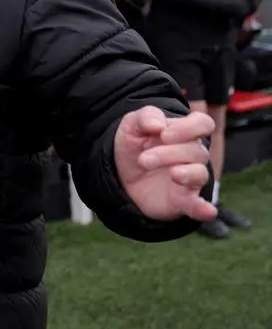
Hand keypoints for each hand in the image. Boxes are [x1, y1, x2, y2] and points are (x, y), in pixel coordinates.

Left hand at [114, 106, 216, 221]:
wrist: (121, 176)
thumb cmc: (134, 146)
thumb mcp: (131, 126)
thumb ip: (145, 116)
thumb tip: (159, 124)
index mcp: (183, 133)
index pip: (203, 124)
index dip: (189, 127)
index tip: (163, 134)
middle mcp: (192, 155)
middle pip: (196, 150)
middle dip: (168, 153)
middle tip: (143, 160)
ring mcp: (190, 179)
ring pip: (199, 173)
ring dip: (184, 173)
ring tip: (171, 174)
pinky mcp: (182, 201)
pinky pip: (198, 205)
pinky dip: (203, 209)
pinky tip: (208, 212)